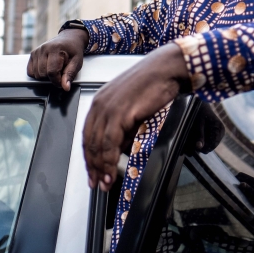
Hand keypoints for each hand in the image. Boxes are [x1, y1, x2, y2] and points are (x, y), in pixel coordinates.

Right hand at [27, 28, 87, 90]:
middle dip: (51, 78)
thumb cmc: (73, 50)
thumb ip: (70, 75)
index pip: (52, 72)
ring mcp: (36, 51)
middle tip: (60, 73)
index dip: (57, 81)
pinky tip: (46, 69)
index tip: (63, 82)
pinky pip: (30, 71)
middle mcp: (43, 48)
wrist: (69, 39)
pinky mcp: (32, 54)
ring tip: (54, 69)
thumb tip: (65, 87)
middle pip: (42, 74)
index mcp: (55, 49)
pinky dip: (37, 73)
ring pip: (36, 74)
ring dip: (45, 76)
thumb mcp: (77, 62)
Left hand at [83, 42, 188, 190]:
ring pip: (97, 146)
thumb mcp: (132, 105)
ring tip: (105, 184)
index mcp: (100, 102)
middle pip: (89, 142)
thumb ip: (123, 126)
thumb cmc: (153, 82)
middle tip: (96, 183)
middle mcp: (99, 105)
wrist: (166, 68)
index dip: (89, 156)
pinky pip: (109, 144)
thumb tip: (119, 148)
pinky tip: (111, 172)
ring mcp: (107, 109)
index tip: (92, 170)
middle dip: (92, 166)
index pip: (88, 134)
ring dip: (101, 168)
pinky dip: (109, 161)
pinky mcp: (119, 114)